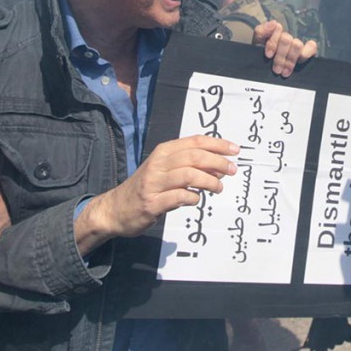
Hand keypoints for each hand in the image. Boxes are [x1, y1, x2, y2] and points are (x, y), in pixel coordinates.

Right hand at [75, 135, 239, 254]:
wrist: (114, 209)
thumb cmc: (147, 188)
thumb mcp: (166, 170)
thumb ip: (190, 166)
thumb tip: (220, 166)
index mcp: (163, 152)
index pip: (195, 141)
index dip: (218, 144)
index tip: (235, 150)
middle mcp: (158, 164)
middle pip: (195, 156)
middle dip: (218, 162)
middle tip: (231, 171)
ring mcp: (154, 183)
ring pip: (189, 175)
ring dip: (209, 182)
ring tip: (218, 188)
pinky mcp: (152, 203)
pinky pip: (179, 197)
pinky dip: (193, 198)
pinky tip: (196, 199)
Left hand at [252, 21, 317, 76]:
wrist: (264, 74)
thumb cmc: (261, 60)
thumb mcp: (256, 47)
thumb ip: (260, 32)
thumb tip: (274, 23)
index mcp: (273, 33)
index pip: (276, 29)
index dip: (273, 43)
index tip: (268, 55)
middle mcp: (286, 37)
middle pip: (287, 39)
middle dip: (280, 57)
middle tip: (276, 70)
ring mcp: (297, 44)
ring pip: (297, 44)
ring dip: (290, 60)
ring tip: (284, 72)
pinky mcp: (307, 51)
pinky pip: (312, 46)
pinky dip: (306, 53)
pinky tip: (299, 62)